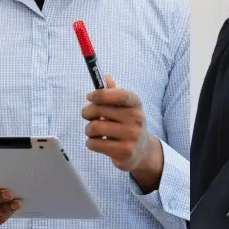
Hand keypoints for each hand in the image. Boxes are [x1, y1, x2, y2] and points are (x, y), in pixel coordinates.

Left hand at [82, 75, 162, 190]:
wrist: (141, 150)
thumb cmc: (126, 124)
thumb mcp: (123, 107)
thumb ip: (113, 92)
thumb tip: (105, 77)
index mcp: (135, 104)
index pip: (119, 95)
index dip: (101, 94)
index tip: (89, 96)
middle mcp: (136, 118)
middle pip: (99, 110)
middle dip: (87, 112)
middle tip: (88, 116)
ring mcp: (132, 136)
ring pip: (94, 127)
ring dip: (88, 130)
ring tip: (94, 131)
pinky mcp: (124, 151)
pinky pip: (94, 144)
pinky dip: (90, 143)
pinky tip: (98, 142)